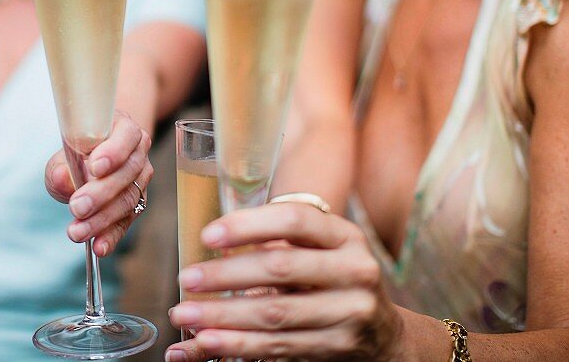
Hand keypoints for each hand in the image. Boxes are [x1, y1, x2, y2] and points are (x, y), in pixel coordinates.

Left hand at [44, 111, 152, 256]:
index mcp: (123, 128)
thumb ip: (61, 165)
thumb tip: (62, 179)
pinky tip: (98, 248)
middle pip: (127, 173)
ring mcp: (140, 179)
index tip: (94, 167)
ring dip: (101, 219)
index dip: (113, 152)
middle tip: (76, 207)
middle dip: (100, 193)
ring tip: (77, 232)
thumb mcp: (64, 152)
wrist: (95, 154)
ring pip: (127, 200)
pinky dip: (111, 236)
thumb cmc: (78, 148)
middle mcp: (138, 152)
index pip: (126, 136)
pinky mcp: (136, 204)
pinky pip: (126, 221)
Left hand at [164, 202, 401, 361]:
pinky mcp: (338, 349)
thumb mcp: (320, 249)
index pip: (294, 220)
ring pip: (275, 314)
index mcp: (344, 235)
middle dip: (226, 275)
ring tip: (184, 314)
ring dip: (222, 316)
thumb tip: (212, 242)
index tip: (207, 235)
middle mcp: (355, 271)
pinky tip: (206, 342)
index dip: (248, 225)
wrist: (384, 334)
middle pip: (280, 268)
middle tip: (187, 278)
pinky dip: (237, 345)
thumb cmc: (332, 278)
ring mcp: (350, 313)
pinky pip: (278, 347)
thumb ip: (278, 241)